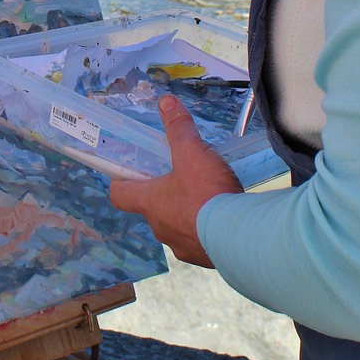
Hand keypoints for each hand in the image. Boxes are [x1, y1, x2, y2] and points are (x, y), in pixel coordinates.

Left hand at [110, 94, 242, 266]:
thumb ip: (179, 127)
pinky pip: (199, 240)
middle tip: (180, 176)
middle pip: (151, 208)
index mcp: (150, 203)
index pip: (120, 195)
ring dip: (186, 212)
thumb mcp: (192, 152)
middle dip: (163, 193)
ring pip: (176, 225)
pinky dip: (206, 228)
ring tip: (206, 195)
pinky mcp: (204, 257)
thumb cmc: (206, 192)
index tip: (129, 172)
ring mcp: (182, 245)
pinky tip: (222, 215)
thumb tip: (166, 101)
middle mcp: (160, 227)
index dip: (121, 182)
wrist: (239, 236)